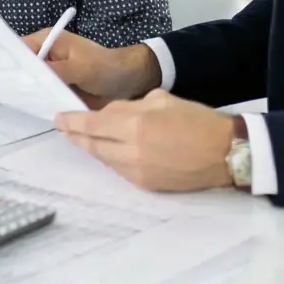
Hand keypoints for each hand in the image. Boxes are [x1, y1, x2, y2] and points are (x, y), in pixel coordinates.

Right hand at [21, 28, 160, 107]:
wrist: (127, 82)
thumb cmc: (104, 67)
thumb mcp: (79, 67)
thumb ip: (53, 71)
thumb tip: (28, 77)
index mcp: (48, 41)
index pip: (19, 48)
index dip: (8, 60)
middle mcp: (45, 56)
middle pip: (22, 66)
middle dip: (13, 79)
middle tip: (2, 93)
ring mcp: (50, 74)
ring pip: (30, 82)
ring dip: (25, 93)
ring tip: (11, 104)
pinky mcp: (57, 88)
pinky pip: (42, 95)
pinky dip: (37, 102)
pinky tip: (29, 110)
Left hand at [55, 90, 236, 190]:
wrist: (224, 152)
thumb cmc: (196, 120)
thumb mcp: (162, 100)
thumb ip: (131, 105)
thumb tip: (111, 113)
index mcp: (135, 122)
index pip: (93, 122)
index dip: (73, 121)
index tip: (59, 118)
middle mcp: (131, 149)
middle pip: (92, 143)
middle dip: (75, 135)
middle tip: (63, 128)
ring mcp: (136, 170)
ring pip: (103, 158)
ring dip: (92, 147)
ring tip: (82, 138)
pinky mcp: (145, 184)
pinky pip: (118, 169)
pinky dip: (109, 158)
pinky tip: (107, 151)